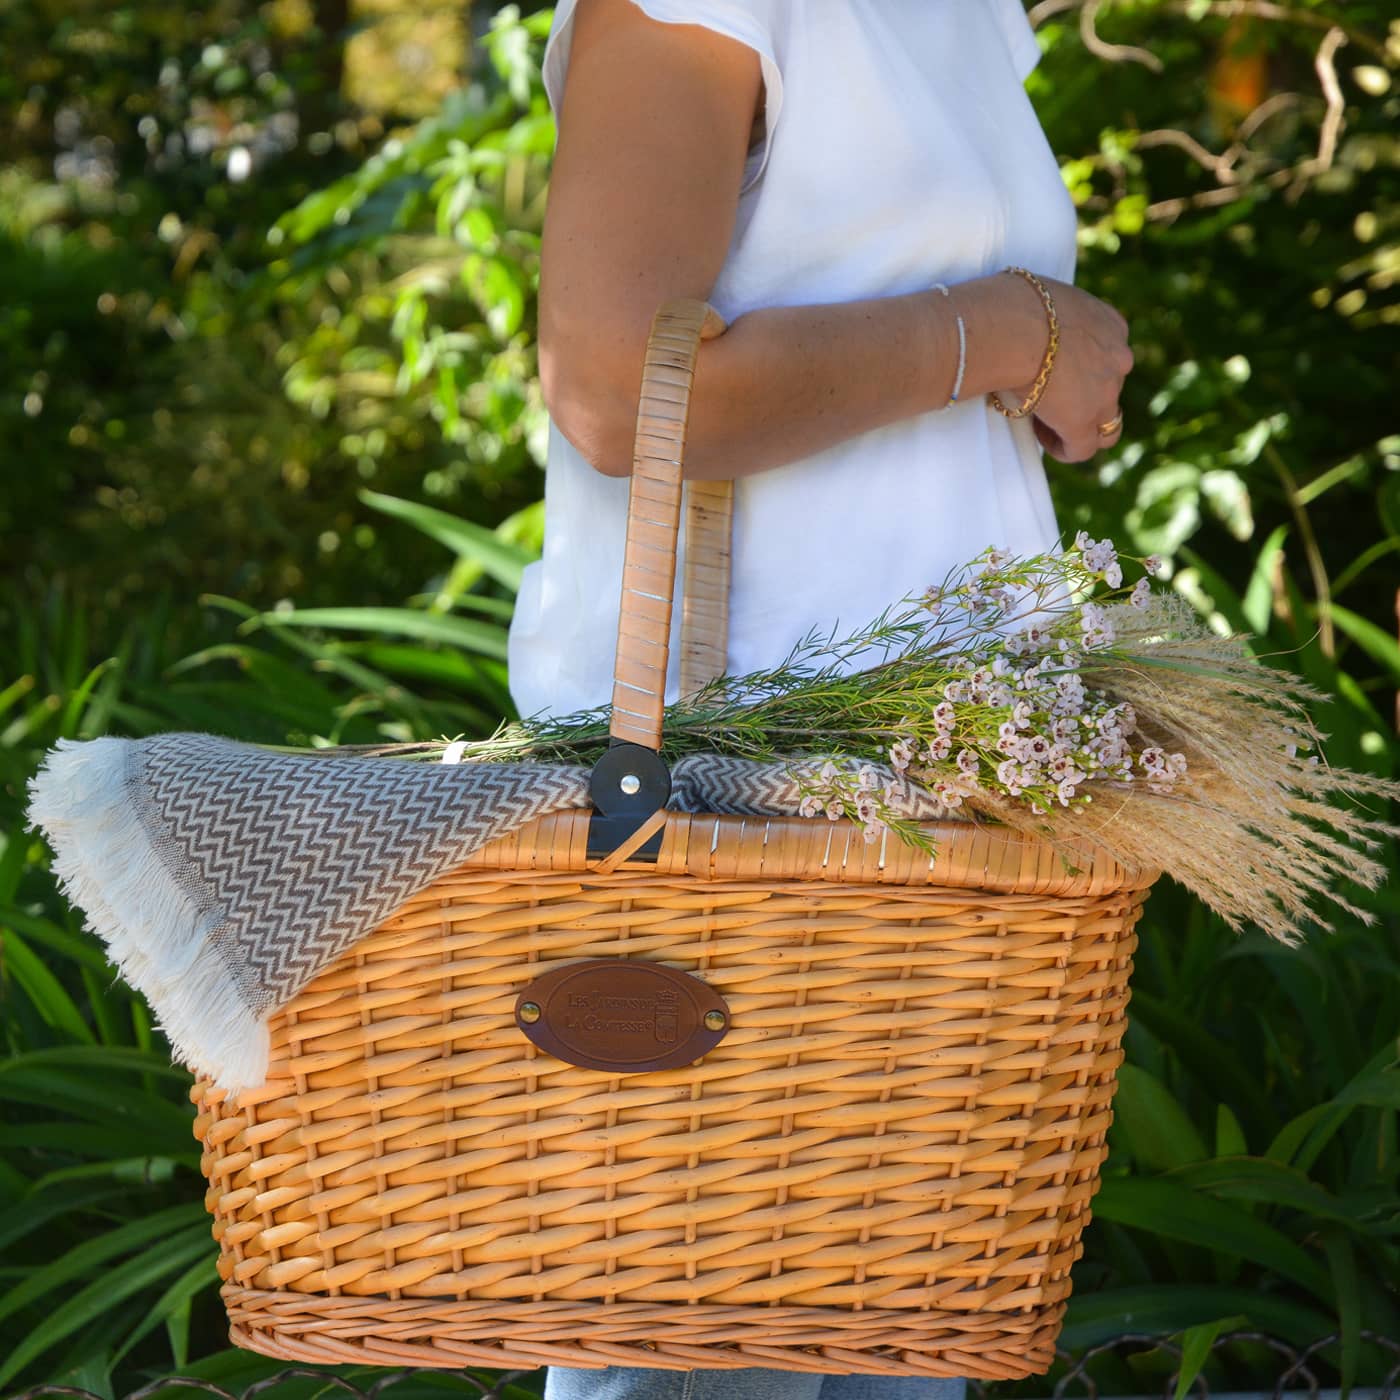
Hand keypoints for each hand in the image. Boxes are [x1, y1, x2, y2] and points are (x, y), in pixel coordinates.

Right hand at [997, 273, 1132, 460]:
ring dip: (1079, 426)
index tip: (1050, 370)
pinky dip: (1064, 447)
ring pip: (1106, 423)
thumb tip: (1021, 321)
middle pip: (1109, 388)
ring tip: (1045, 423)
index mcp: (1111, 323)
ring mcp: (1105, 392)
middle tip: (1045, 397)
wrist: (1012, 326)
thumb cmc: (1012, 303)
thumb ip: (1047, 314)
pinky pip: (1082, 448)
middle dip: (1081, 396)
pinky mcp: (1084, 421)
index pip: (1109, 353)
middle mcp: (1117, 357)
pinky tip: (1041, 437)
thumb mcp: (1042, 296)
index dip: (1081, 367)